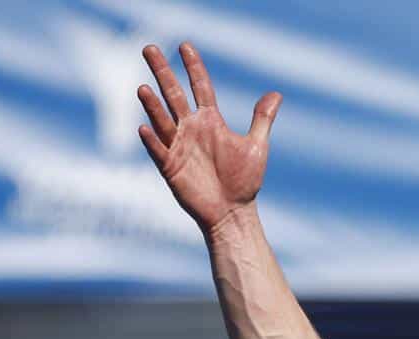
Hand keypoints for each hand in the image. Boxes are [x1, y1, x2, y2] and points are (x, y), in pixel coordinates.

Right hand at [138, 43, 281, 234]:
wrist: (233, 212)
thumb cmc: (244, 181)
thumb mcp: (256, 146)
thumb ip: (262, 119)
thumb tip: (276, 94)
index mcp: (210, 121)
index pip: (200, 86)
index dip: (193, 66)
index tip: (185, 45)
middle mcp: (191, 129)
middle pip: (173, 94)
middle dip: (162, 72)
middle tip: (149, 48)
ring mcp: (179, 146)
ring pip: (162, 120)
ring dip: (152, 105)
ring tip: (143, 88)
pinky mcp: (171, 167)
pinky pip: (159, 151)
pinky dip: (152, 141)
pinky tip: (144, 128)